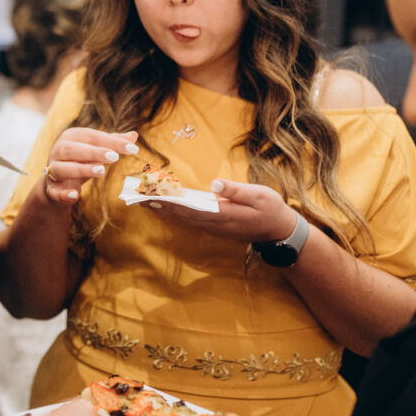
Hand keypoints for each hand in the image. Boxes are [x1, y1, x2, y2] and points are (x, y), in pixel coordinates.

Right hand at [40, 129, 138, 204]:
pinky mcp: (51, 189)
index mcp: (71, 137)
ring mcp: (52, 170)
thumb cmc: (81, 161)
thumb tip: (134, 135)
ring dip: (81, 169)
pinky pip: (54, 191)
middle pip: (72, 149)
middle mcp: (58, 151)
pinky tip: (76, 195)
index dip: (112, 142)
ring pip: (61, 168)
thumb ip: (113, 143)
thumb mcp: (97, 151)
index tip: (133, 149)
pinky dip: (64, 194)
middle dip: (93, 152)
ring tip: (101, 171)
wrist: (60, 183)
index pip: (92, 136)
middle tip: (115, 157)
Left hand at [145, 178, 296, 242]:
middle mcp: (213, 223)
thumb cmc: (270, 209)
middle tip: (135, 195)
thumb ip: (236, 190)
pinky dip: (172, 213)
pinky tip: (161, 207)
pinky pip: (188, 220)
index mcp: (222, 214)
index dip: (167, 201)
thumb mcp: (259, 195)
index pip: (188, 207)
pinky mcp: (213, 226)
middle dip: (157, 205)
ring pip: (181, 218)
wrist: (279, 231)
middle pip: (179, 214)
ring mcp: (212, 227)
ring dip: (162, 209)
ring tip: (142, 199)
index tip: (150, 194)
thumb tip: (214, 183)